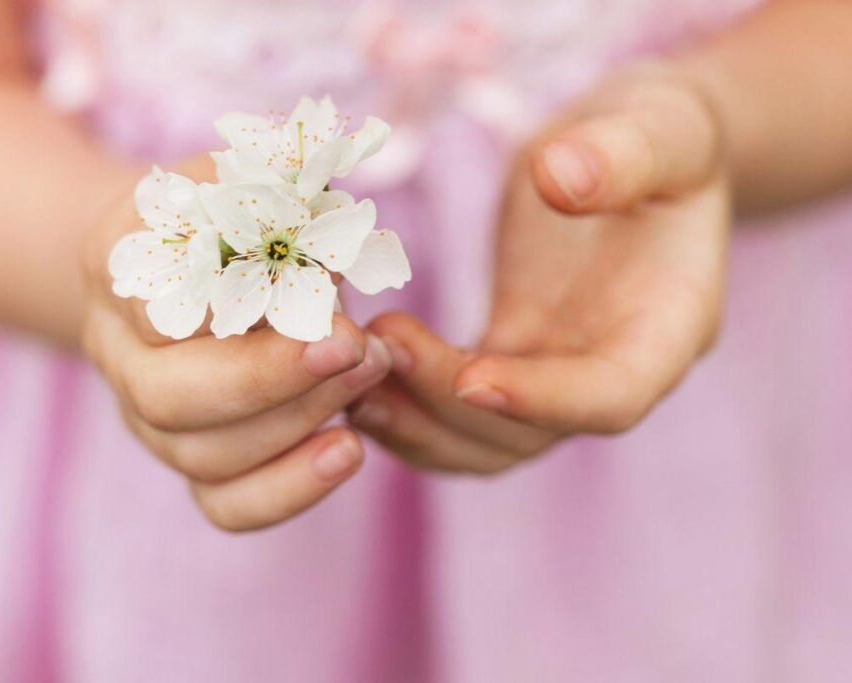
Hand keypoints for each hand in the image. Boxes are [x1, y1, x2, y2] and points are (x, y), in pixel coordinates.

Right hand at [80, 156, 391, 529]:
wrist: (205, 261)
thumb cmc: (238, 215)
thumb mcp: (253, 180)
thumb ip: (276, 196)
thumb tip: (324, 235)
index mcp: (118, 267)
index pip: (149, 300)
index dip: (231, 304)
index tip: (315, 292)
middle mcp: (117, 352)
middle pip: (167, 397)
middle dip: (270, 380)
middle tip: (355, 348)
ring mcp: (149, 418)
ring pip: (201, 456)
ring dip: (297, 423)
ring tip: (367, 377)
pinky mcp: (194, 462)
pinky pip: (225, 505)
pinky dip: (288, 490)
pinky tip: (348, 451)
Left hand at [349, 68, 729, 472]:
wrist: (630, 150)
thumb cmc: (659, 133)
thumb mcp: (659, 125)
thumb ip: (624, 154)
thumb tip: (560, 178)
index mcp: (668, 328)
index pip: (613, 396)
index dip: (544, 402)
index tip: (468, 378)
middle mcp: (611, 368)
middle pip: (532, 435)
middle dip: (449, 406)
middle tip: (378, 347)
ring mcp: (556, 373)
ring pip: (484, 442)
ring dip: (415, 424)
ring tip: (347, 377)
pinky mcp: (509, 358)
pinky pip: (455, 408)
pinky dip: (406, 403)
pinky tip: (352, 370)